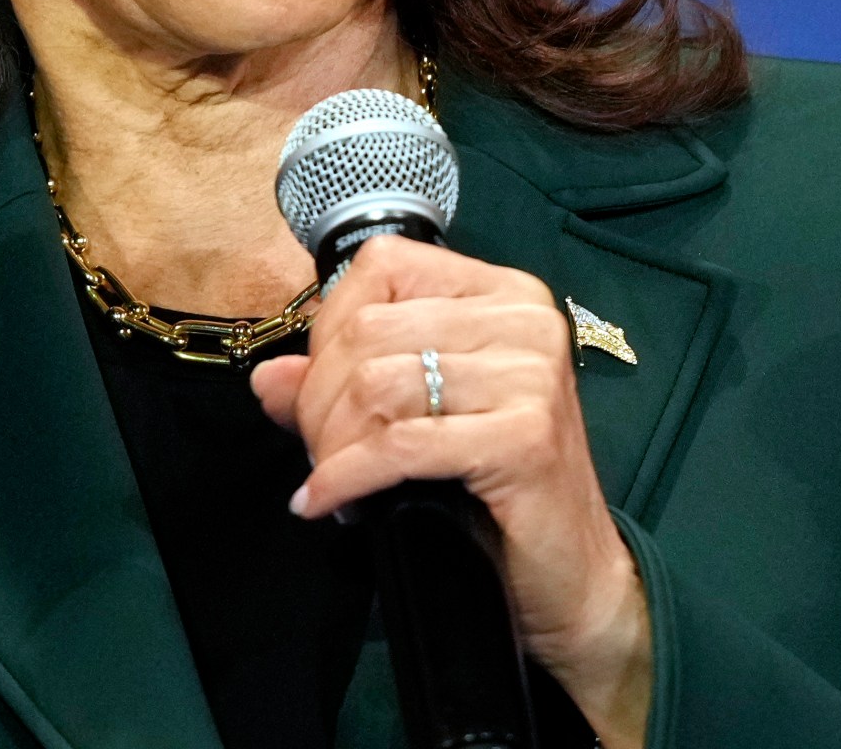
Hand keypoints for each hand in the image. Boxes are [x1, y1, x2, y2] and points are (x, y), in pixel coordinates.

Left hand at [249, 238, 652, 747]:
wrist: (572, 575)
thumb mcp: (416, 420)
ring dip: (331, 443)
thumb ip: (341, 388)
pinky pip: (400, 445)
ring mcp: (530, 374)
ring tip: (331, 479)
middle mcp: (523, 319)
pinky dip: (347, 477)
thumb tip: (268, 379)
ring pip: (376, 383)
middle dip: (319, 400)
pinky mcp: (525, 436)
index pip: (381, 266)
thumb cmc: (494, 490)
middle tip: (319, 454)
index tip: (319, 391)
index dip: (329, 327)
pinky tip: (326, 503)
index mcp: (500, 294)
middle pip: (367, 330)